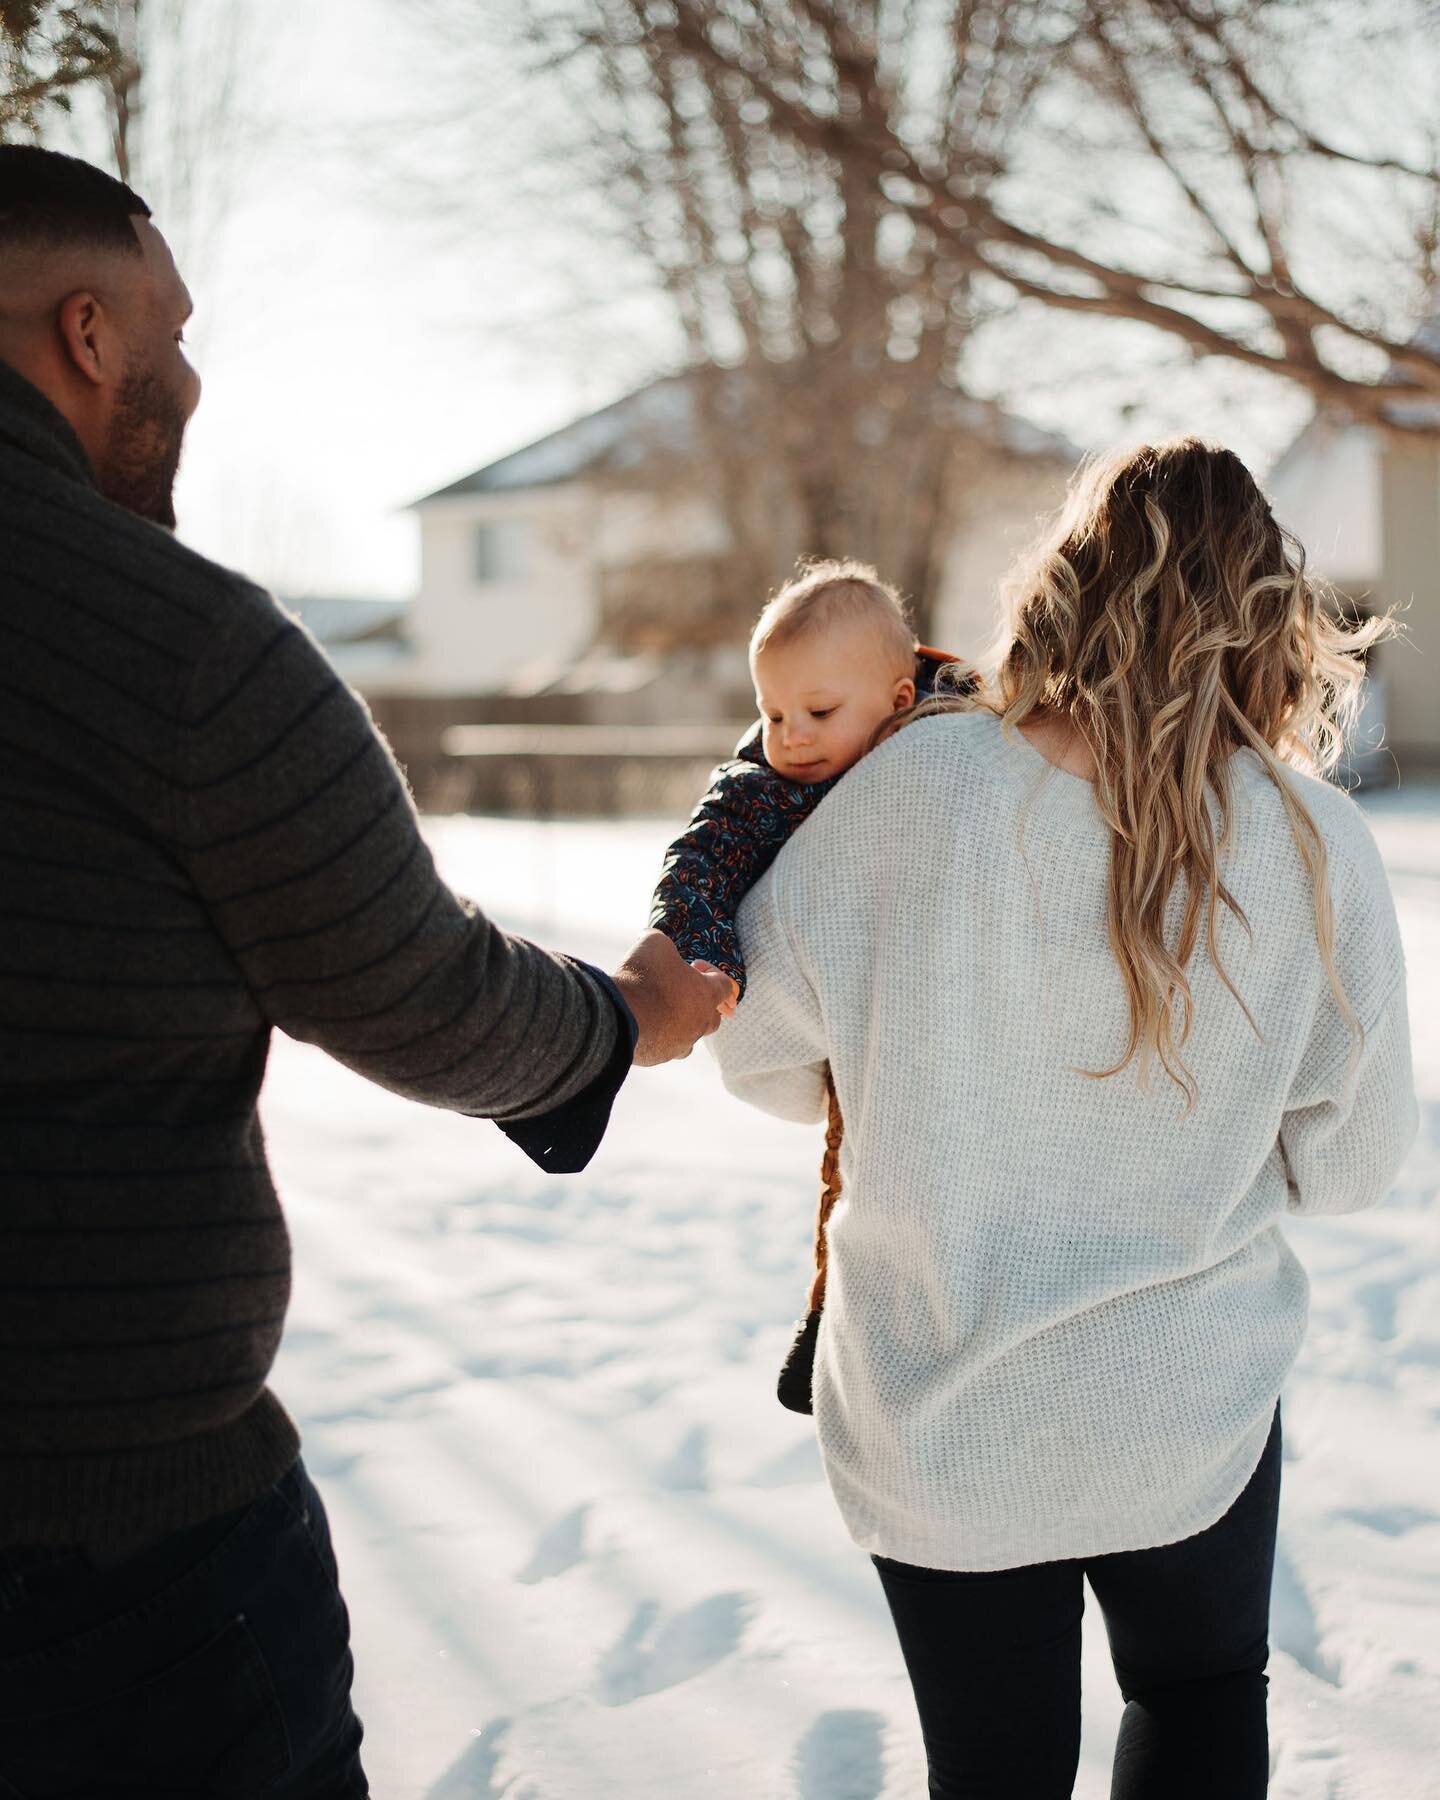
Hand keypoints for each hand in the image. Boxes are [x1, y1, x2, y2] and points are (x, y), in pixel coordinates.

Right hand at [612, 930, 736, 1066]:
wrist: (618, 1017)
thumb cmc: (643, 977)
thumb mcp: (653, 944)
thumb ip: (660, 940)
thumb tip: (650, 937)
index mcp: (706, 994)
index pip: (726, 986)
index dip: (712, 973)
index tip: (693, 965)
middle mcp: (699, 1022)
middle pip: (713, 1016)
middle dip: (701, 1003)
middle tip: (681, 990)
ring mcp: (681, 1042)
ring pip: (691, 1036)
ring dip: (682, 1023)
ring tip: (662, 1011)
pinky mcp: (660, 1056)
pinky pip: (667, 1048)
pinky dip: (661, 1038)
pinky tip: (647, 1027)